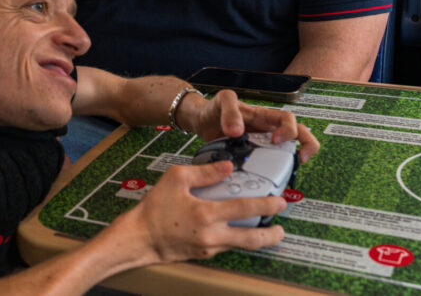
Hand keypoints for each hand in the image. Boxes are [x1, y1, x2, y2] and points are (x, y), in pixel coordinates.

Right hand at [126, 160, 286, 262]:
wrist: (139, 238)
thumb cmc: (154, 209)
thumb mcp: (176, 178)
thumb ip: (204, 172)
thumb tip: (227, 167)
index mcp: (207, 214)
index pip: (245, 209)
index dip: (266, 204)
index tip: (279, 201)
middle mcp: (211, 235)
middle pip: (251, 239)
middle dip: (271, 235)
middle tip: (281, 228)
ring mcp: (208, 248)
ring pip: (241, 246)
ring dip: (256, 238)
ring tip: (266, 230)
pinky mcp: (203, 255)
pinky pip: (225, 247)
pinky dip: (236, 239)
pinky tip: (235, 230)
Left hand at [182, 89, 319, 162]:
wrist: (201, 121)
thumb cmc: (215, 108)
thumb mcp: (223, 100)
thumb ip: (230, 111)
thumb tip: (237, 131)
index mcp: (264, 115)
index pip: (288, 119)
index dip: (289, 129)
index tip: (277, 140)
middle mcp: (267, 130)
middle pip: (299, 134)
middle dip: (308, 145)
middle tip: (301, 158)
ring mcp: (262, 144)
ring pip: (287, 151)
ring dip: (291, 161)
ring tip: (286, 173)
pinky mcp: (252, 157)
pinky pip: (268, 165)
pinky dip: (271, 173)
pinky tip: (264, 180)